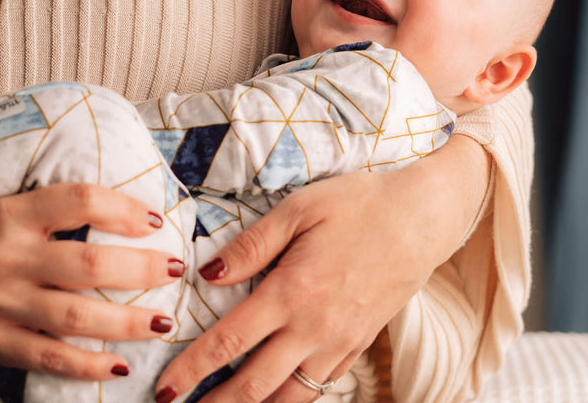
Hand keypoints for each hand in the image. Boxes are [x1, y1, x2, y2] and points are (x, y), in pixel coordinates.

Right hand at [0, 184, 182, 378]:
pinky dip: (87, 365)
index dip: (123, 209)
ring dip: (128, 321)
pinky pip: (48, 358)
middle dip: (141, 269)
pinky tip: (119, 365)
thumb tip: (126, 211)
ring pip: (77, 316)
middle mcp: (7, 256)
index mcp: (12, 212)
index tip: (154, 221)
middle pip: (88, 264)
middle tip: (175, 270)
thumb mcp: (5, 207)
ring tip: (163, 321)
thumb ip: (55, 209)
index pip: (80, 201)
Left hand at [155, 134, 489, 401]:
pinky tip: (280, 397)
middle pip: (254, 385)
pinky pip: (322, 386)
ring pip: (290, 398)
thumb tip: (210, 275)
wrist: (422, 218)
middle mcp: (314, 328)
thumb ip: (252, 244)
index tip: (165, 388)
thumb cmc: (359, 204)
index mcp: (292, 291)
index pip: (229, 342)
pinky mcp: (360, 344)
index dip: (191, 369)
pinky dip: (295, 400)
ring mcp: (340, 343)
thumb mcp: (300, 208)